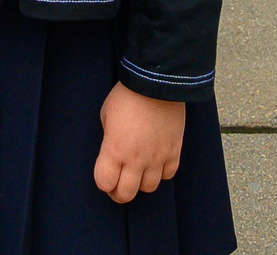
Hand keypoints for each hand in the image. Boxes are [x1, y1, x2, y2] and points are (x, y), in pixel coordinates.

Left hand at [92, 84, 184, 203]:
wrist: (157, 82)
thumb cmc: (128, 95)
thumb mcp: (106, 114)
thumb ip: (109, 138)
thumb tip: (114, 148)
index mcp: (114, 149)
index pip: (104, 183)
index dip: (103, 182)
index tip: (105, 175)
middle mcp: (135, 159)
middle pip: (126, 194)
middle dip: (119, 192)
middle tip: (119, 183)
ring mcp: (157, 157)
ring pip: (149, 188)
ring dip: (141, 182)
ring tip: (139, 171)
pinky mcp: (174, 151)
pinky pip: (168, 174)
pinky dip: (161, 172)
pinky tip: (156, 162)